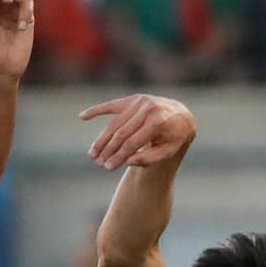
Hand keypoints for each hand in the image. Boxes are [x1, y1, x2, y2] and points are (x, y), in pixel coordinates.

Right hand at [80, 95, 197, 171]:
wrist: (182, 116)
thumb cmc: (174, 138)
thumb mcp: (168, 151)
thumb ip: (150, 159)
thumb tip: (128, 161)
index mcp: (158, 122)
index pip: (132, 143)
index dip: (118, 156)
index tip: (107, 167)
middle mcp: (148, 109)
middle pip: (121, 133)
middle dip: (108, 149)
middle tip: (98, 162)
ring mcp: (140, 102)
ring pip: (115, 123)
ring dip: (102, 139)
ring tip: (92, 153)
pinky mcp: (134, 99)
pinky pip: (112, 105)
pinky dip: (97, 110)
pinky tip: (82, 116)